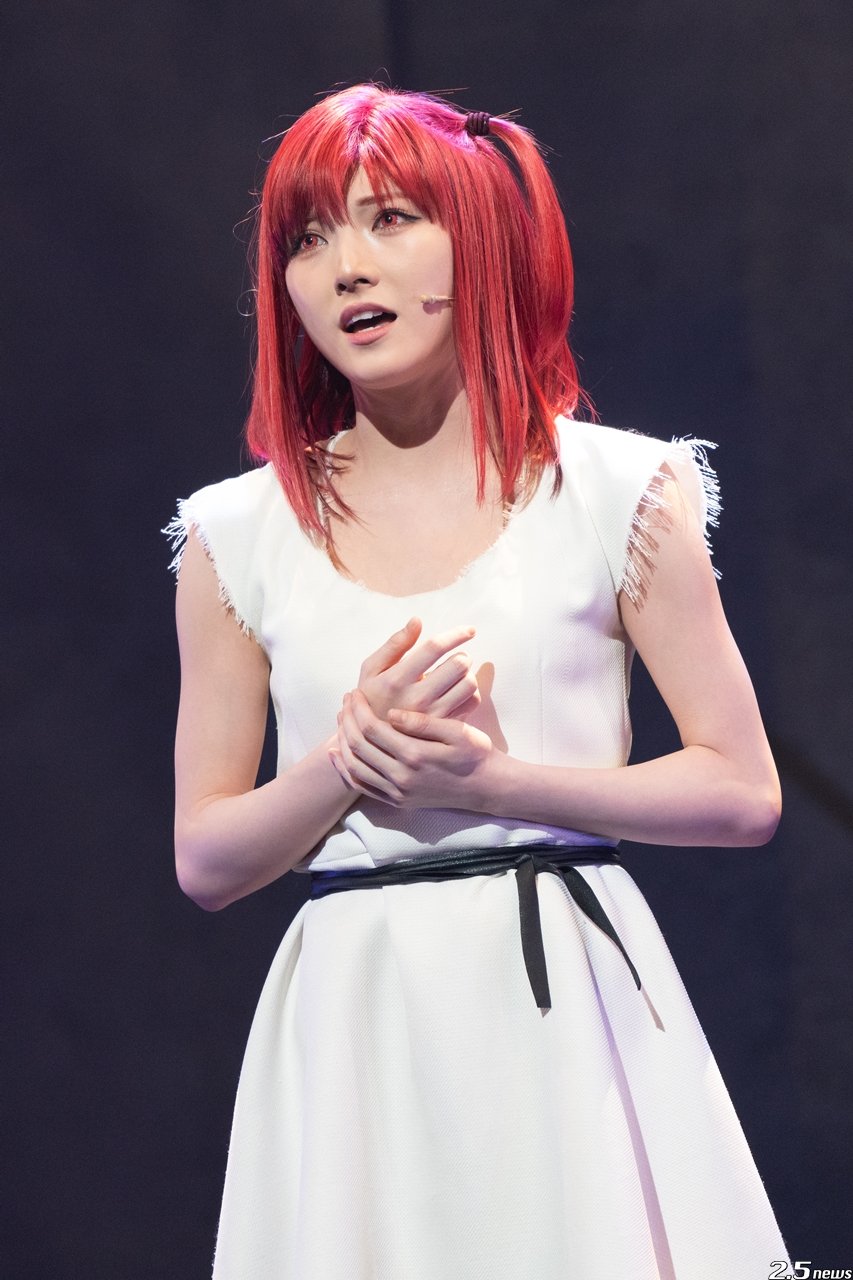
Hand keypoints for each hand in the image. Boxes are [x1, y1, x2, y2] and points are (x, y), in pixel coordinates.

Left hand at [330, 688, 494, 808]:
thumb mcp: (457, 731)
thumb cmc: (475, 753)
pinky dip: (346, 770)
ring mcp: (398, 792)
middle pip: (360, 746)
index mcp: (415, 755)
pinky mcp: (398, 801)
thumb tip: (391, 714)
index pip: (373, 728)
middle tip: (346, 700)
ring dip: (344, 742)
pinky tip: (339, 754)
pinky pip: (363, 787)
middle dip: (348, 720)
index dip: (359, 708)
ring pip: (356, 767)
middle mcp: (402, 777)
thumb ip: (422, 723)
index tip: (355, 692)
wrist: (486, 786)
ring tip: (342, 720)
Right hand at [357, 617, 480, 719]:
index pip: (434, 648)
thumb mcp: (371, 669)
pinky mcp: (443, 728)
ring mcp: (432, 716)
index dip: (456, 634)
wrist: (370, 741)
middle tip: (454, 658)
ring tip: (454, 676)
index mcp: (397, 679)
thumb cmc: (370, 697)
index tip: (469, 630)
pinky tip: (456, 692)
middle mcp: (417, 698)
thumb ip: (395, 644)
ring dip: (466, 674)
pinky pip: (472, 703)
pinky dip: (470, 693)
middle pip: (459, 664)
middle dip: (461, 655)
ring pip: (469, 684)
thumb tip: (417, 621)